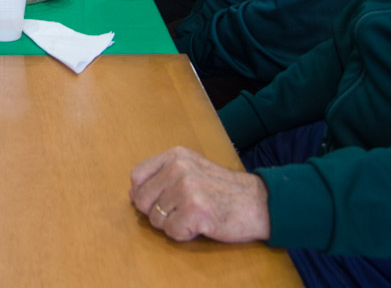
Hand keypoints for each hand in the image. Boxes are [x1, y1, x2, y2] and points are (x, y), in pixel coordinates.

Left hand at [129, 147, 271, 242]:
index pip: (136, 176)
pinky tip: (202, 225)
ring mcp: (187, 188)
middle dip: (158, 213)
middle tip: (182, 211)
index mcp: (175, 155)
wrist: (258, 203)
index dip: (143, 194)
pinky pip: (172, 232)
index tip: (161, 200)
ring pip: (156, 220)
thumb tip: (132, 193)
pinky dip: (185, 234)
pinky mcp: (196, 210)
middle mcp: (178, 168)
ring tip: (196, 216)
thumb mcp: (192, 169)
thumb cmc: (224, 190)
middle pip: (142, 201)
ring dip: (174, 225)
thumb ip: (162, 176)